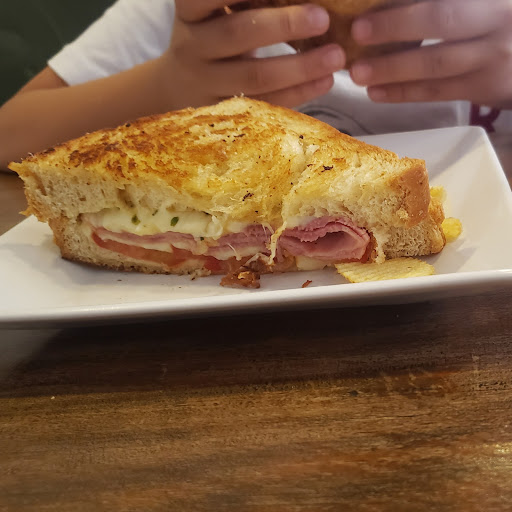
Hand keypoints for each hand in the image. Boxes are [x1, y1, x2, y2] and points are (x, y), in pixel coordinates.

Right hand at [159, 0, 344, 109]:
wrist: (179, 87)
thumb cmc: (209, 36)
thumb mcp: (216, 10)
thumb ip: (248, 2)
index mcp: (190, 9)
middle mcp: (192, 45)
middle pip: (238, 33)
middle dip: (283, 25)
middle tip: (323, 18)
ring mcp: (206, 84)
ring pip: (254, 77)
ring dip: (299, 68)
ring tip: (335, 57)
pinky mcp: (224, 113)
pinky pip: (265, 104)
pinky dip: (297, 93)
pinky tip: (324, 81)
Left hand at [349, 0, 511, 108]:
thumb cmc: (499, 21)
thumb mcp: (481, 4)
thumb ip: (443, 4)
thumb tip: (390, 4)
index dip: (404, 2)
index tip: (367, 2)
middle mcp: (496, 17)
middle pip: (441, 18)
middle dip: (395, 25)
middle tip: (357, 31)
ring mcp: (491, 55)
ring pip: (435, 63)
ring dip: (392, 68)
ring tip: (357, 72)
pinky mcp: (482, 87)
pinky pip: (436, 91)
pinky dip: (403, 92)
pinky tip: (375, 92)